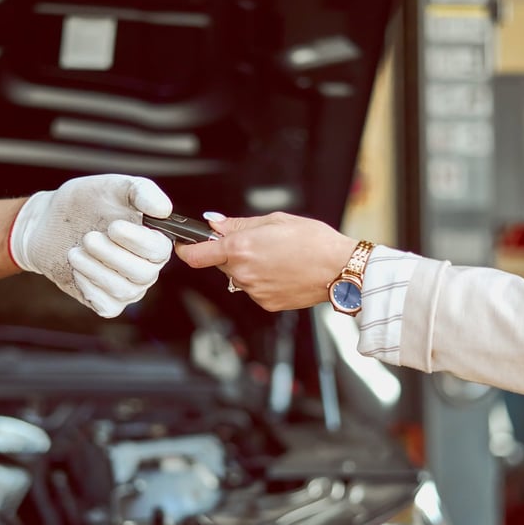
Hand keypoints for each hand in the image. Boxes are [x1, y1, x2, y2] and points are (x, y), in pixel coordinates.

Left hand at [9, 174, 173, 316]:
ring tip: (75, 251)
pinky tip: (77, 268)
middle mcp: (145, 267)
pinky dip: (89, 286)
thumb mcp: (112, 187)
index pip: (160, 250)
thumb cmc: (84, 204)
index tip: (114, 227)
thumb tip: (163, 209)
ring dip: (95, 269)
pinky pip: (107, 305)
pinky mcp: (107, 302)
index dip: (137, 241)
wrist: (48, 223)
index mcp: (153, 241)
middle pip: (143, 273)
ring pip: (123, 290)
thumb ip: (141, 192)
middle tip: (88, 238)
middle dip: (111, 255)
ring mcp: (127, 288)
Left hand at [174, 211, 356, 310]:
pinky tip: (283, 272)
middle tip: (258, 243)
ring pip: (239, 277)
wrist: (339, 269)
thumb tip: (216, 224)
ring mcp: (254, 291)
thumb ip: (239, 224)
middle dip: (232, 253)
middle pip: (221, 263)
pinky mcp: (266, 304)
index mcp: (241, 248)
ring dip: (249, 267)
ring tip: (277, 258)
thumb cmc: (314, 242)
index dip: (186, 248)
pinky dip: (263, 281)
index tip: (183, 244)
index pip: (196, 255)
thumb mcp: (275, 220)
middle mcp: (243, 273)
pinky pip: (254, 289)